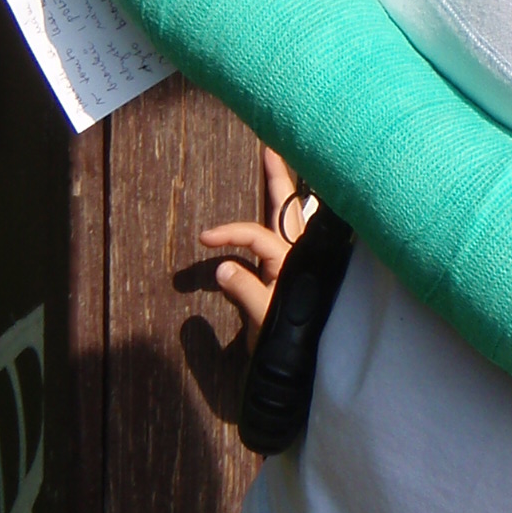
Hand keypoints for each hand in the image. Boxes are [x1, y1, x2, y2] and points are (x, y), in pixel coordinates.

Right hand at [201, 148, 315, 342]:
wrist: (306, 363)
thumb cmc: (288, 341)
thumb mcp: (264, 318)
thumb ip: (246, 290)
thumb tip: (224, 266)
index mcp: (289, 263)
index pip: (257, 235)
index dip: (230, 233)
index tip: (205, 238)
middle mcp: (297, 256)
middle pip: (287, 209)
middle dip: (278, 178)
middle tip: (270, 149)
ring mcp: (297, 262)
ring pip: (293, 218)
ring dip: (286, 193)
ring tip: (281, 165)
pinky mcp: (293, 273)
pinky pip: (292, 237)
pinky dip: (289, 218)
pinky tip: (293, 208)